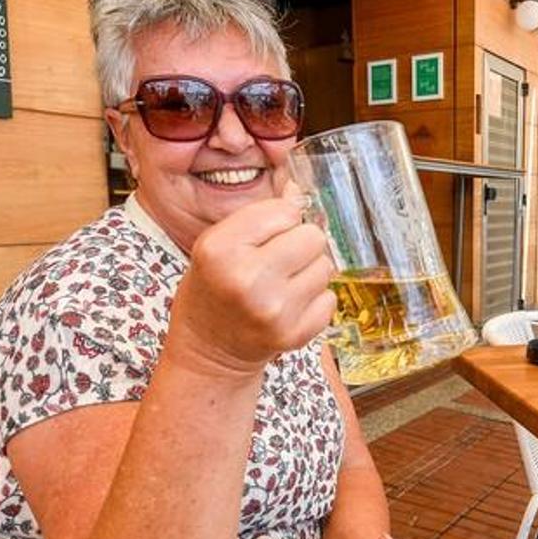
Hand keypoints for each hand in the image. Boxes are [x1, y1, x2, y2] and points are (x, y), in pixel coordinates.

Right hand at [167, 180, 336, 376]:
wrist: (208, 348)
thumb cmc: (215, 287)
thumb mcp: (219, 242)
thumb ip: (260, 214)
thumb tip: (298, 191)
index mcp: (221, 249)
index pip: (285, 211)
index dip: (280, 220)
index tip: (264, 236)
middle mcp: (247, 279)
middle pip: (313, 236)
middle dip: (300, 243)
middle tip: (279, 260)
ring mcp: (274, 311)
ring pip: (325, 266)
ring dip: (309, 271)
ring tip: (282, 284)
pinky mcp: (294, 334)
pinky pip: (329, 297)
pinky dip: (315, 299)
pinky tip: (289, 306)